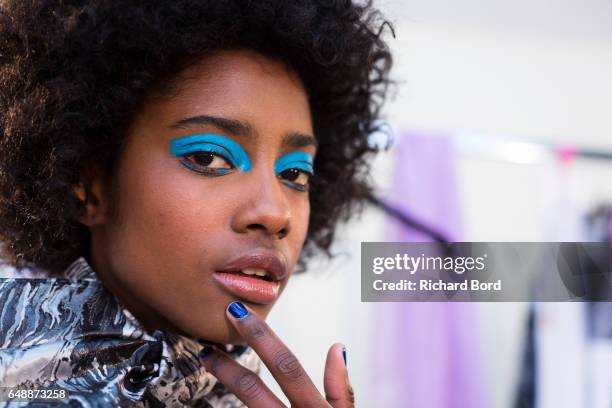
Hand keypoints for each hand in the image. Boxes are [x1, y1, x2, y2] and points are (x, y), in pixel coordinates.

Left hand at [199, 301, 354, 407]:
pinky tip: (215, 399)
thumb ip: (342, 391)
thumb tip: (338, 347)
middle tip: (204, 343)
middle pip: (253, 390)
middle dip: (225, 363)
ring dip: (223, 386)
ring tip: (207, 366)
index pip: (288, 368)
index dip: (262, 339)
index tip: (238, 314)